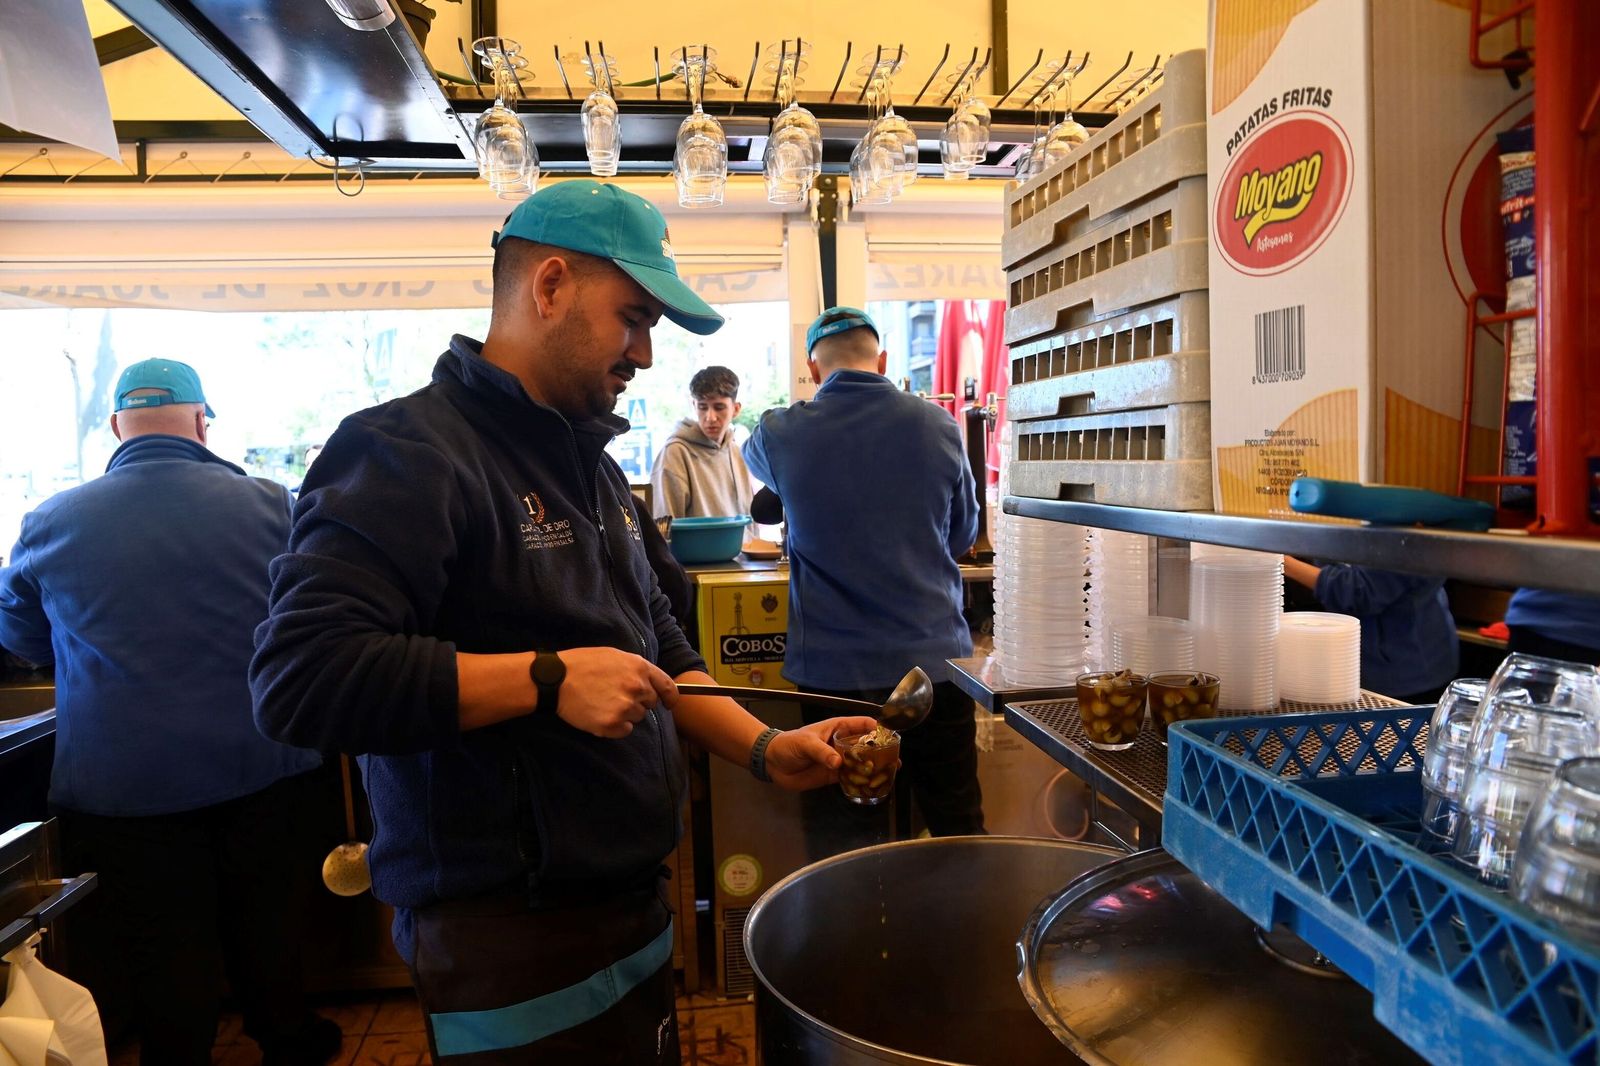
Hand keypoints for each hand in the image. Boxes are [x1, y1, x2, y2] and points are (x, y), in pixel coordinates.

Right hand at [553, 648, 676, 738]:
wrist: (556, 679)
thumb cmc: (582, 664)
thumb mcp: (614, 656)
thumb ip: (635, 669)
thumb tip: (649, 682)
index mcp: (639, 667)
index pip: (667, 686)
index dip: (670, 697)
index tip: (669, 703)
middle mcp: (637, 687)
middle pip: (650, 703)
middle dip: (638, 702)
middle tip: (615, 696)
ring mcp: (626, 707)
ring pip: (637, 717)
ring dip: (625, 714)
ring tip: (603, 703)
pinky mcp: (612, 724)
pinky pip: (625, 730)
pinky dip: (615, 726)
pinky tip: (600, 714)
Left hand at [762, 716, 880, 790]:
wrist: (774, 763)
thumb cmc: (789, 744)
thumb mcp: (805, 743)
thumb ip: (821, 752)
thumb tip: (838, 763)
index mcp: (838, 728)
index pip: (862, 724)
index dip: (877, 728)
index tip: (890, 736)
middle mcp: (842, 743)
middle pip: (867, 745)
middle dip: (881, 751)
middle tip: (895, 759)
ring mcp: (839, 760)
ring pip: (862, 763)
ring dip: (874, 768)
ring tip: (890, 773)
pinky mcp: (834, 776)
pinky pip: (851, 778)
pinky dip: (861, 782)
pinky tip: (872, 786)